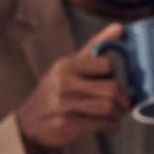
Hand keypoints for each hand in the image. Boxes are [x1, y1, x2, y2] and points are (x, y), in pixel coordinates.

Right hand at [15, 24, 129, 151]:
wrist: (29, 123)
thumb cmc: (54, 92)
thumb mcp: (69, 67)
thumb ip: (94, 47)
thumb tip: (120, 27)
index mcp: (66, 65)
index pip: (106, 65)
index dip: (114, 75)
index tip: (115, 83)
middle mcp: (64, 82)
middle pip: (111, 88)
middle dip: (123, 99)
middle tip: (125, 104)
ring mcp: (64, 103)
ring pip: (108, 107)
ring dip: (118, 114)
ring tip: (117, 115)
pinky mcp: (66, 123)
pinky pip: (99, 123)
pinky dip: (111, 126)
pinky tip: (111, 126)